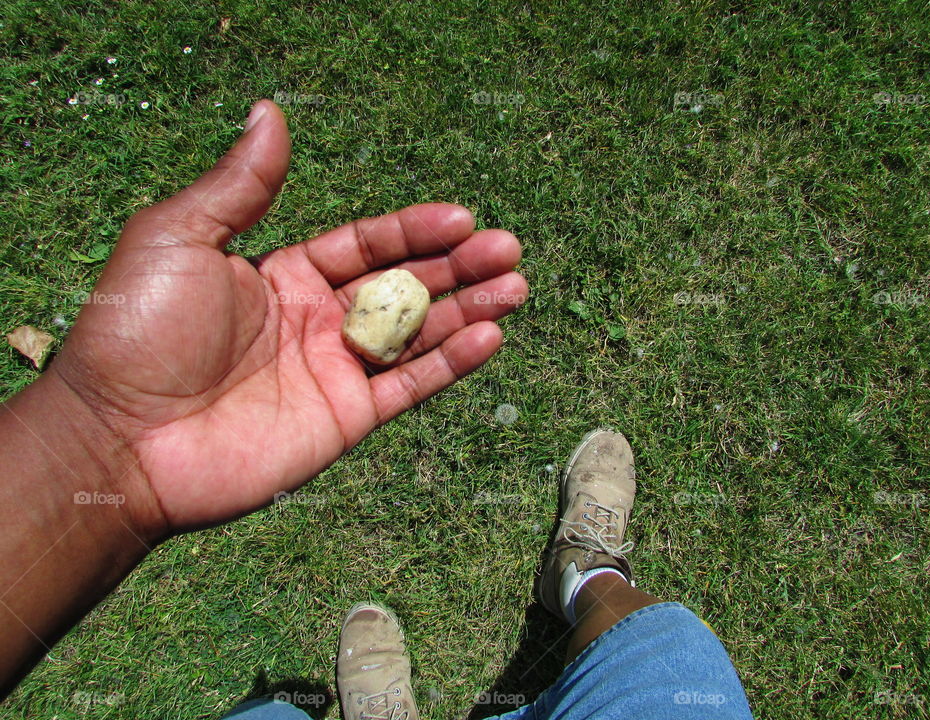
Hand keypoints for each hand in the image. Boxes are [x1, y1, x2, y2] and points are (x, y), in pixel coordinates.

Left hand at [52, 100, 526, 537]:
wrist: (119, 439)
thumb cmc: (136, 332)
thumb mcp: (178, 239)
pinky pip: (409, 386)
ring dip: (469, 309)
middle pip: (404, 286)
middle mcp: (316, 320)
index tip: (461, 217)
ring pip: (418, 334)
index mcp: (283, 275)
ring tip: (516, 286)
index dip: (413, 230)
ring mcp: (334, 373)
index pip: (365, 244)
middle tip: (508, 249)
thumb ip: (239, 184)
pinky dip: (451, 363)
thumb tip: (270, 112)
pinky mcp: (345, 420)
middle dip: (458, 266)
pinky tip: (489, 337)